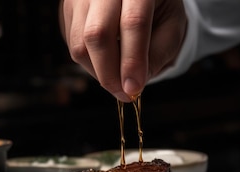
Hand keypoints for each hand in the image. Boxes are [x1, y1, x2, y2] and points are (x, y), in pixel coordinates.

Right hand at [59, 0, 186, 101]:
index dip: (132, 60)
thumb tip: (132, 84)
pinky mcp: (67, 8)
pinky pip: (72, 44)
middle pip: (98, 33)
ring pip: (80, 43)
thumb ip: (156, 55)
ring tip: (117, 80)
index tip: (134, 89)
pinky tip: (107, 61)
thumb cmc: (158, 11)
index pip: (133, 22)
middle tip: (123, 94)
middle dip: (109, 73)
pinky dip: (90, 62)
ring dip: (98, 72)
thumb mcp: (171, 29)